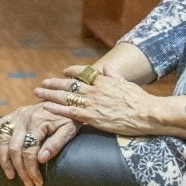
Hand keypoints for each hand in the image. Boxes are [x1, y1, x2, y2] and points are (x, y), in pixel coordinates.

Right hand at [0, 103, 77, 185]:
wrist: (65, 99)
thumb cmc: (69, 117)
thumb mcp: (69, 130)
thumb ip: (56, 143)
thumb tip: (41, 159)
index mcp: (38, 123)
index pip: (29, 151)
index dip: (31, 169)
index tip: (37, 182)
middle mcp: (24, 118)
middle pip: (14, 148)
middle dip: (19, 169)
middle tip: (27, 184)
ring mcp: (16, 115)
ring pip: (3, 139)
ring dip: (4, 159)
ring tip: (10, 174)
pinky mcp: (13, 114)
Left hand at [34, 66, 158, 136]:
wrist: (148, 113)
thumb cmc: (141, 100)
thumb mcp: (127, 83)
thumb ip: (115, 75)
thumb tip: (107, 67)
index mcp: (104, 81)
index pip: (83, 73)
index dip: (72, 71)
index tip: (63, 72)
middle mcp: (95, 90)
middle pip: (70, 85)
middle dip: (54, 84)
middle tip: (42, 83)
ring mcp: (93, 103)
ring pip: (66, 97)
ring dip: (50, 95)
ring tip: (37, 93)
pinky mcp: (93, 117)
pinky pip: (70, 112)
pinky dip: (57, 109)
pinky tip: (46, 107)